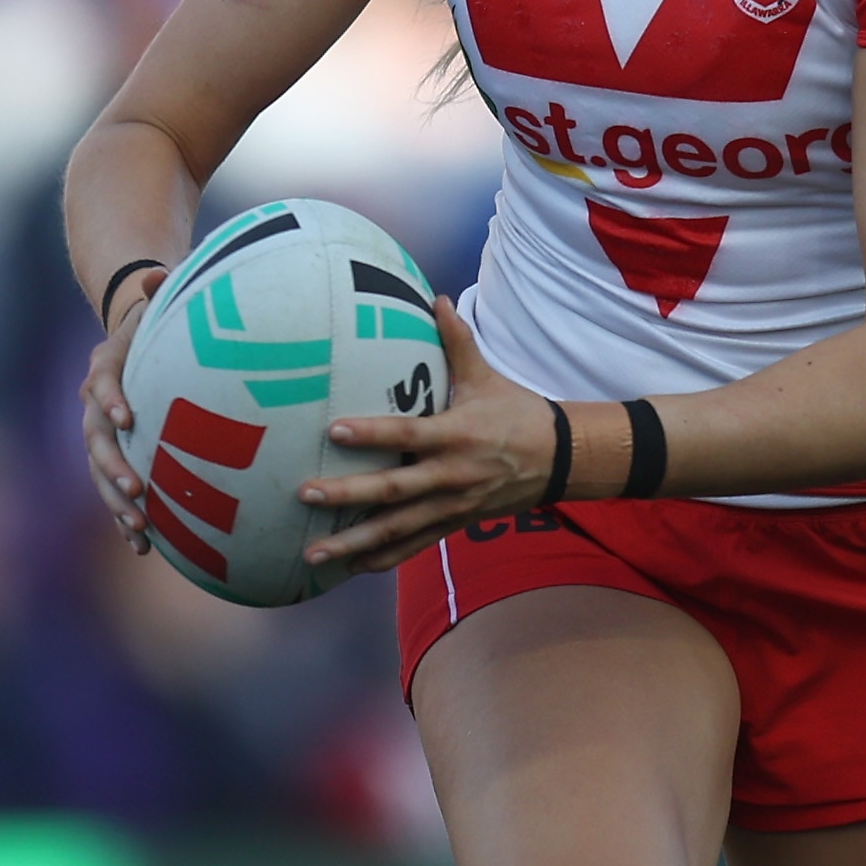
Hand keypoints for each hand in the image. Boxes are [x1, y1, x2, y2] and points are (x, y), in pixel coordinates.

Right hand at [79, 278, 165, 552]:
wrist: (133, 333)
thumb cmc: (156, 316)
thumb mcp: (159, 297)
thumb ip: (159, 287)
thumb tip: (157, 273)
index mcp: (107, 363)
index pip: (102, 381)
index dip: (109, 400)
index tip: (125, 420)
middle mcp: (96, 401)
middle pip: (95, 439)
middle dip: (114, 469)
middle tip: (138, 492)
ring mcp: (102, 431)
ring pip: (101, 471)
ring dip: (118, 503)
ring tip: (140, 532)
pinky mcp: (115, 453)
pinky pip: (115, 487)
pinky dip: (126, 515)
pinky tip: (144, 546)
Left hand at [301, 297, 558, 572]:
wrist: (559, 459)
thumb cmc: (515, 412)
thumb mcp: (486, 377)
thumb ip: (457, 341)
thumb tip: (434, 297)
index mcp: (456, 435)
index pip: (407, 435)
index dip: (371, 433)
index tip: (333, 430)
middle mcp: (451, 475)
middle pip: (393, 490)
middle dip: (347, 495)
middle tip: (306, 495)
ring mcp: (452, 506)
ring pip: (398, 529)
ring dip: (354, 543)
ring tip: (313, 553)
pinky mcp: (454, 524)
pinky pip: (414, 545)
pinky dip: (382, 559)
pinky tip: (349, 568)